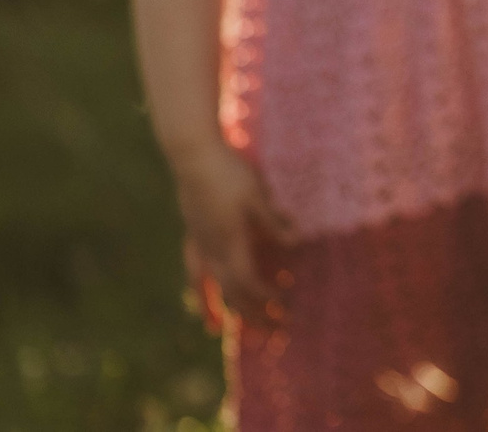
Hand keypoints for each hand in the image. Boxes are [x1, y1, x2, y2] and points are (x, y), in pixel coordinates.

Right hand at [172, 137, 298, 327]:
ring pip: (209, 285)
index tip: (283, 307)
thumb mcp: (256, 194)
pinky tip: (196, 295)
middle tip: (271, 331)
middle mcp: (212, 249)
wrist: (192, 155)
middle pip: (232, 292)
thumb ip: (272, 221)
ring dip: (219, 308)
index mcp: (231, 242)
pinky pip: (193, 268)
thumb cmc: (228, 172)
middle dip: (251, 313)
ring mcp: (199, 243)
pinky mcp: (192, 233)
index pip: (249, 282)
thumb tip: (295, 242)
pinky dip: (196, 287)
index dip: (265, 298)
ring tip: (216, 331)